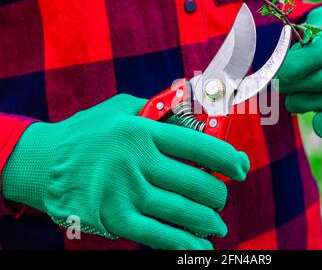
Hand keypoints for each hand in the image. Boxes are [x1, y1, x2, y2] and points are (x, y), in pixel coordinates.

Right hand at [2, 94, 249, 248]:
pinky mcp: (114, 218)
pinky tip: (200, 248)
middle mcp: (137, 160)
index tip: (240, 167)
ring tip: (216, 224)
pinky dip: (184, 244)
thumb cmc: (91, 132)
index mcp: (143, 130)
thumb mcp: (123, 109)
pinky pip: (158, 235)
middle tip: (219, 197)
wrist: (45, 162)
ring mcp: (125, 191)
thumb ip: (159, 109)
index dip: (227, 158)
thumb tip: (198, 110)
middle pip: (195, 182)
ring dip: (207, 220)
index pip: (199, 145)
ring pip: (182, 211)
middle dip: (217, 194)